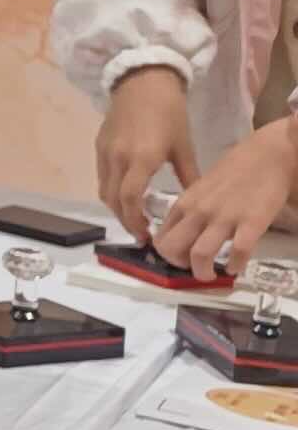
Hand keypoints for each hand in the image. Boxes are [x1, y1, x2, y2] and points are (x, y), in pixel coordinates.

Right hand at [95, 64, 196, 229]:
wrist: (143, 81)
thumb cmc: (169, 112)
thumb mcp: (184, 146)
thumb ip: (188, 176)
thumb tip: (194, 203)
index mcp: (142, 158)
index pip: (130, 199)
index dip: (135, 221)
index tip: (147, 236)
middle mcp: (118, 157)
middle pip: (113, 200)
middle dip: (125, 220)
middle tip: (141, 234)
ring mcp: (105, 151)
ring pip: (104, 190)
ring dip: (116, 208)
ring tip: (133, 217)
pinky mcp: (99, 145)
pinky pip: (101, 176)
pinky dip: (111, 191)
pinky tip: (126, 194)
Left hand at [156, 119, 297, 279]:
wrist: (268, 155)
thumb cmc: (236, 170)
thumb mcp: (203, 187)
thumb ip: (193, 208)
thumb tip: (185, 231)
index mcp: (186, 203)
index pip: (162, 235)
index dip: (166, 254)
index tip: (177, 260)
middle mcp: (200, 211)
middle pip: (173, 248)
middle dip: (178, 265)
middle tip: (191, 269)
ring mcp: (224, 217)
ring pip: (200, 254)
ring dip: (203, 272)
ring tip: (211, 275)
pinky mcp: (251, 222)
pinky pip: (238, 252)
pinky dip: (235, 265)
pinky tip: (237, 267)